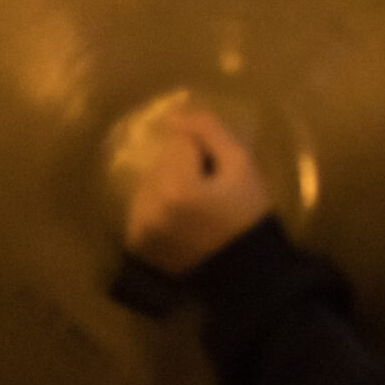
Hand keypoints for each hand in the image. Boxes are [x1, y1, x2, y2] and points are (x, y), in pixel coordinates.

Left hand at [115, 99, 271, 275]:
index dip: (203, 149)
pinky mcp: (136, 241)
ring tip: (194, 202)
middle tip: (209, 185)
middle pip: (161, 160)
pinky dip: (158, 203)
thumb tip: (175, 115)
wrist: (243, 270)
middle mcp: (150, 207)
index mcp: (177, 187)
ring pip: (149, 181)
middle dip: (182, 165)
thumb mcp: (241, 164)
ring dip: (168, 183)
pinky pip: (142, 204)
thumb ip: (209, 132)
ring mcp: (139, 226)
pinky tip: (180, 216)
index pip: (179, 140)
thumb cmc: (247, 212)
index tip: (218, 170)